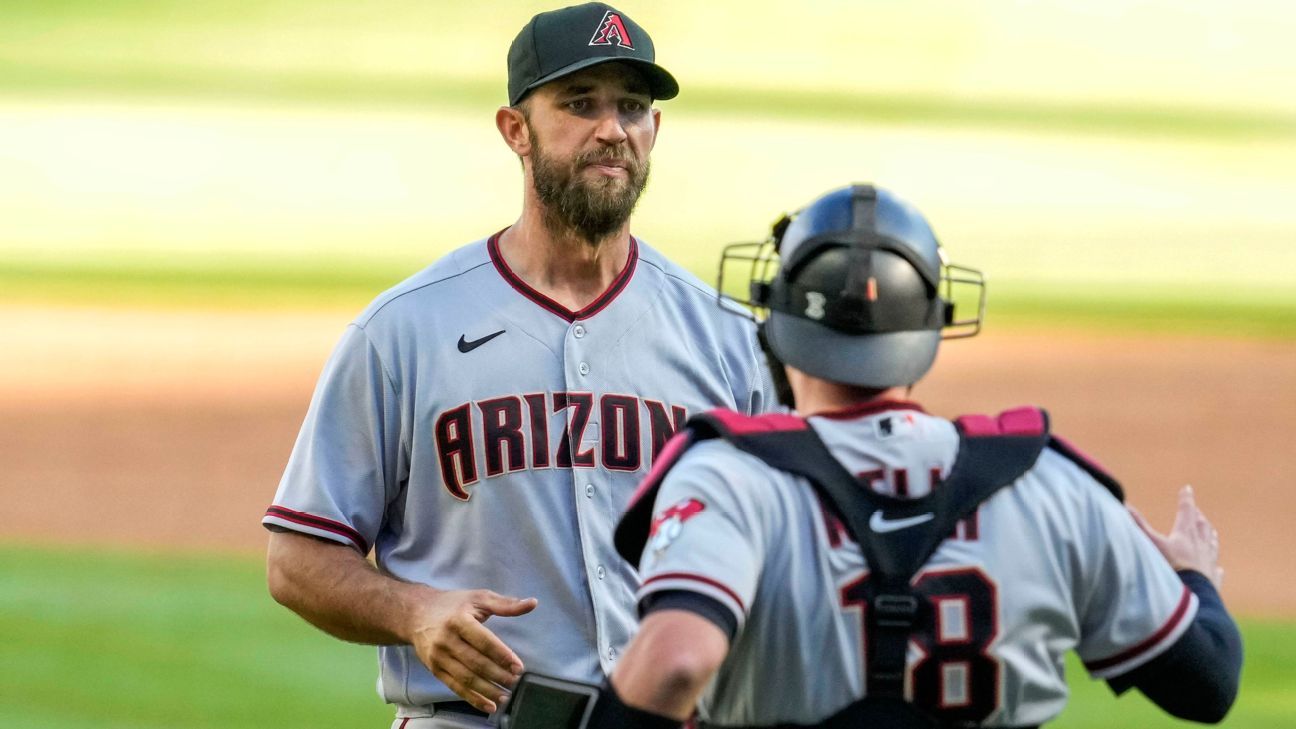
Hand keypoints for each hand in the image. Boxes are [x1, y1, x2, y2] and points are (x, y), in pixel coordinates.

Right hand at [406, 588, 538, 712]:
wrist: (415, 614)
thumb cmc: (452, 605)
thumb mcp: (478, 598)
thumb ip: (505, 604)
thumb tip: (532, 603)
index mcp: (459, 620)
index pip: (484, 641)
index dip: (502, 655)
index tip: (518, 667)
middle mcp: (446, 640)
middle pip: (475, 662)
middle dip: (497, 675)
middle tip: (515, 682)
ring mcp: (438, 657)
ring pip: (466, 678)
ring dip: (487, 690)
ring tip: (505, 696)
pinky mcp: (435, 669)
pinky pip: (455, 687)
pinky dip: (473, 698)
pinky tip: (489, 705)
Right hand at [1130, 485, 1223, 589]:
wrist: (1191, 595)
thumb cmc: (1170, 567)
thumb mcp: (1151, 543)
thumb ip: (1138, 525)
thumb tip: (1124, 505)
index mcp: (1186, 534)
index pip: (1186, 510)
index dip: (1186, 499)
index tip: (1187, 488)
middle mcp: (1201, 545)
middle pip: (1202, 526)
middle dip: (1198, 517)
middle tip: (1197, 512)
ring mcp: (1209, 562)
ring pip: (1212, 545)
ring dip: (1210, 536)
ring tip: (1211, 531)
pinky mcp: (1213, 579)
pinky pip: (1216, 570)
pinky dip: (1216, 566)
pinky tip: (1219, 568)